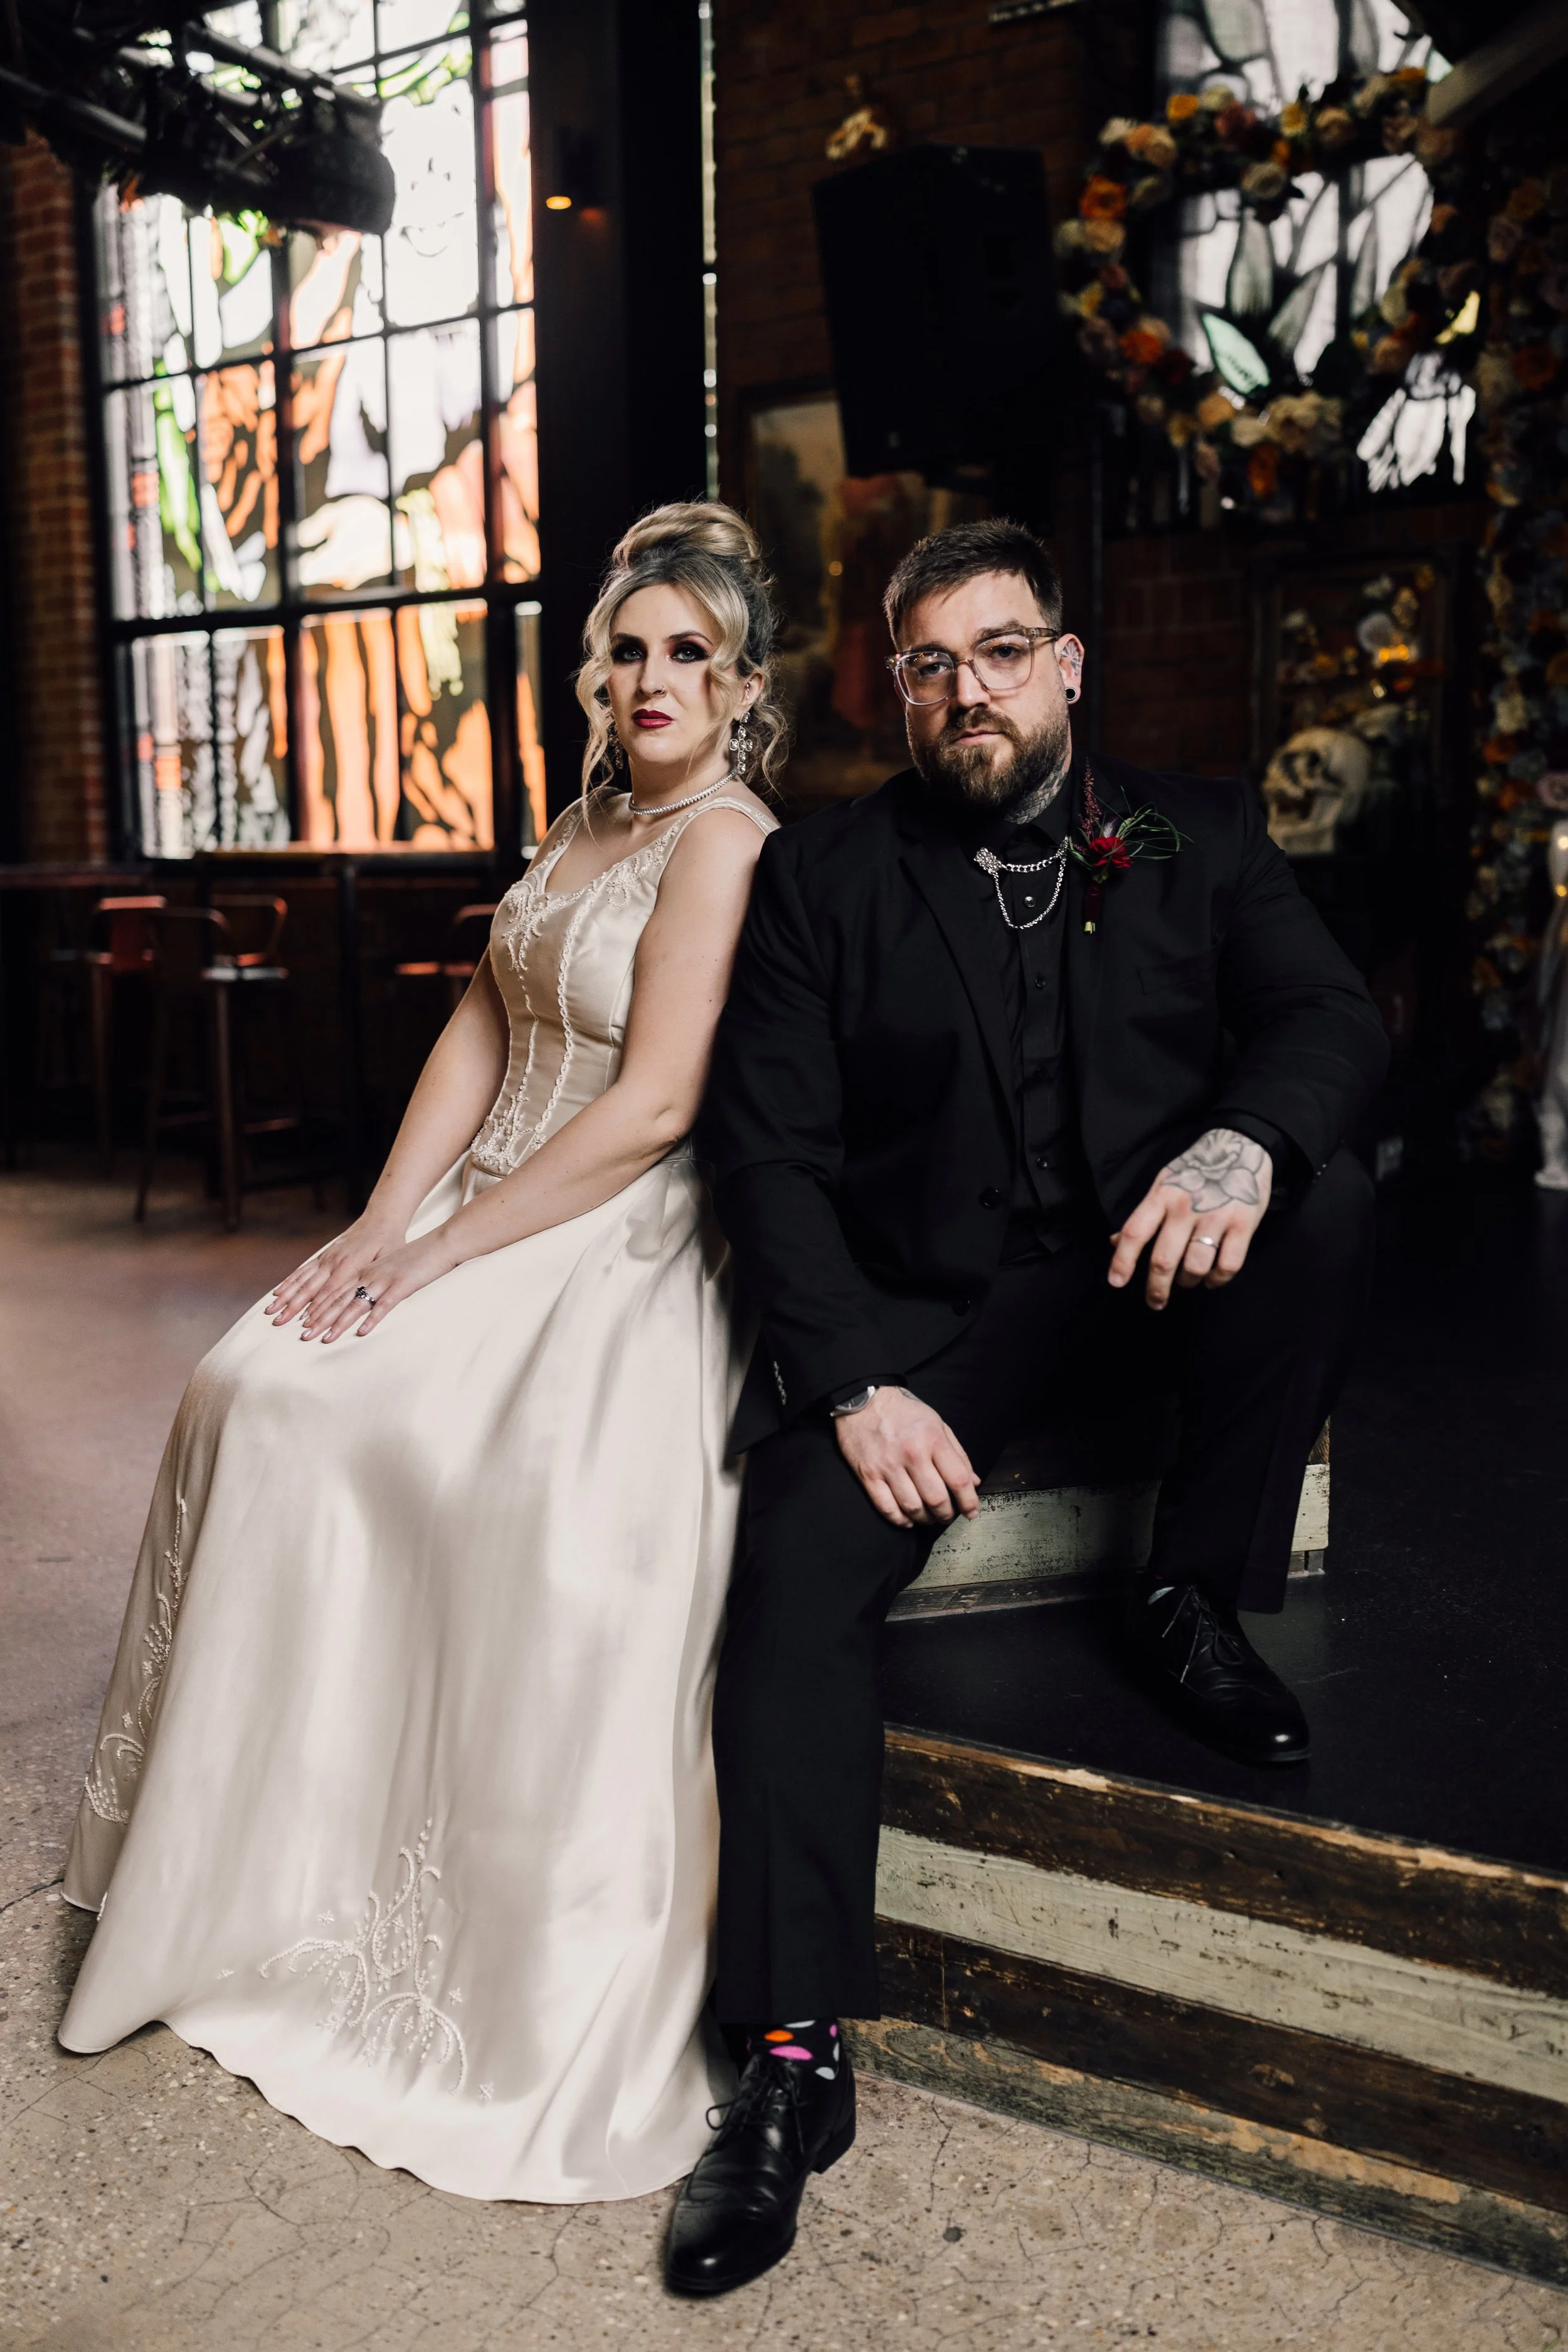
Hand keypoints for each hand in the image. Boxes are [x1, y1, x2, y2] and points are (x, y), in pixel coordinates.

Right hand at [267, 1212, 404, 1329]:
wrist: (380, 1220)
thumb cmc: (388, 1242)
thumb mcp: (388, 1260)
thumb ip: (375, 1277)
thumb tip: (368, 1296)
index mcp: (349, 1265)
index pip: (330, 1293)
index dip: (317, 1309)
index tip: (305, 1324)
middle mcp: (333, 1262)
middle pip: (309, 1289)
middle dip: (293, 1308)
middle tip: (279, 1323)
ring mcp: (325, 1259)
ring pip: (301, 1281)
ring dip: (286, 1297)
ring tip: (271, 1312)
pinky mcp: (323, 1256)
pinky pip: (303, 1271)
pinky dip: (289, 1282)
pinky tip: (277, 1292)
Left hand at [294, 1230, 460, 1342]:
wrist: (438, 1244)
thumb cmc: (416, 1257)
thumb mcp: (389, 1267)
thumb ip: (375, 1281)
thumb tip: (365, 1297)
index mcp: (365, 1272)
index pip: (335, 1291)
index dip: (318, 1308)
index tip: (303, 1322)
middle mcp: (369, 1275)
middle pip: (339, 1300)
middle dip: (320, 1319)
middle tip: (304, 1335)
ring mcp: (383, 1281)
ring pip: (355, 1304)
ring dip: (339, 1322)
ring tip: (325, 1337)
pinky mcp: (401, 1286)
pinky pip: (383, 1305)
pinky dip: (372, 1319)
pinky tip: (362, 1332)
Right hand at [834, 1386, 980, 1529]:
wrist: (863, 1399)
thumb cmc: (904, 1412)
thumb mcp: (938, 1424)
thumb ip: (958, 1454)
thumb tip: (974, 1482)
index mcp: (933, 1440)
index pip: (958, 1480)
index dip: (968, 1502)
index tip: (971, 1512)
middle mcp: (912, 1454)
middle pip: (937, 1499)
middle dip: (947, 1514)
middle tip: (947, 1515)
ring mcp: (888, 1466)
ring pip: (912, 1508)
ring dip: (925, 1519)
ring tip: (929, 1516)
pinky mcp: (868, 1474)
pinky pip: (887, 1507)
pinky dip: (900, 1520)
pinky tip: (907, 1519)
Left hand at [1107, 1127, 1272, 1309]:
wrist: (1241, 1146)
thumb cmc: (1197, 1170)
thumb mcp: (1164, 1184)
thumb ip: (1143, 1215)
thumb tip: (1114, 1242)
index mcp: (1161, 1196)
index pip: (1134, 1233)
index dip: (1122, 1261)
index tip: (1116, 1283)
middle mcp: (1185, 1207)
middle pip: (1163, 1260)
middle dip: (1156, 1288)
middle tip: (1155, 1301)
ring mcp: (1216, 1216)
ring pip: (1195, 1267)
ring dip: (1188, 1282)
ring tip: (1187, 1280)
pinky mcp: (1243, 1225)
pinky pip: (1227, 1266)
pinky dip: (1217, 1280)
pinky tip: (1212, 1279)